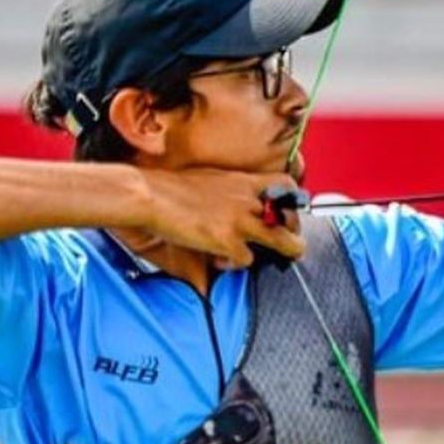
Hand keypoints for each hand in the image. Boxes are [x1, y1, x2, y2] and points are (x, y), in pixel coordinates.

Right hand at [139, 169, 306, 269]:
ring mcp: (239, 220)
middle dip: (295, 231)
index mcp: (243, 181)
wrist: (148, 195)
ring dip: (288, 251)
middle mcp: (247, 199)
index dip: (293, 198)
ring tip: (285, 257)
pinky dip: (236, 264)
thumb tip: (236, 202)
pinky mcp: (226, 240)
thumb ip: (230, 190)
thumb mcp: (210, 179)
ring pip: (282, 241)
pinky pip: (246, 260)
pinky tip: (221, 260)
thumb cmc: (171, 187)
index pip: (285, 183)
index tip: (289, 209)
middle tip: (290, 240)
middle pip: (290, 216)